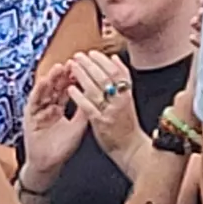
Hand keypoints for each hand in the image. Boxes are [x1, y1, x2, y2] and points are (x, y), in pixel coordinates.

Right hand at [19, 58, 96, 186]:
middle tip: (72, 62)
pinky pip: (34, 101)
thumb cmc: (62, 148)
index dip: (73, 78)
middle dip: (63, 74)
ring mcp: (38, 111)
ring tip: (59, 68)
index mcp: (58, 107)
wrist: (48, 165)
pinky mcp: (29, 116)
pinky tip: (43, 82)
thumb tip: (96, 96)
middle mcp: (47, 106)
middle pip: (55, 86)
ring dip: (51, 79)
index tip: (82, 66)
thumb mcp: (77, 127)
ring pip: (45, 91)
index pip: (66, 88)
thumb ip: (84, 112)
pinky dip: (38, 91)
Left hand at [79, 57, 155, 171]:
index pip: (117, 71)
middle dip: (90, 64)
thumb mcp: (128, 100)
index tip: (93, 53)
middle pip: (105, 77)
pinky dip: (80, 97)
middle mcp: (121, 101)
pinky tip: (71, 89)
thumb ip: (122, 82)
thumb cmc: (127, 126)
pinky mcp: (102, 123)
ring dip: (83, 75)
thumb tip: (115, 60)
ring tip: (73, 66)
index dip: (104, 60)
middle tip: (78, 55)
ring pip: (96, 89)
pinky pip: (89, 107)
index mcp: (128, 94)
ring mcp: (111, 111)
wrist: (131, 150)